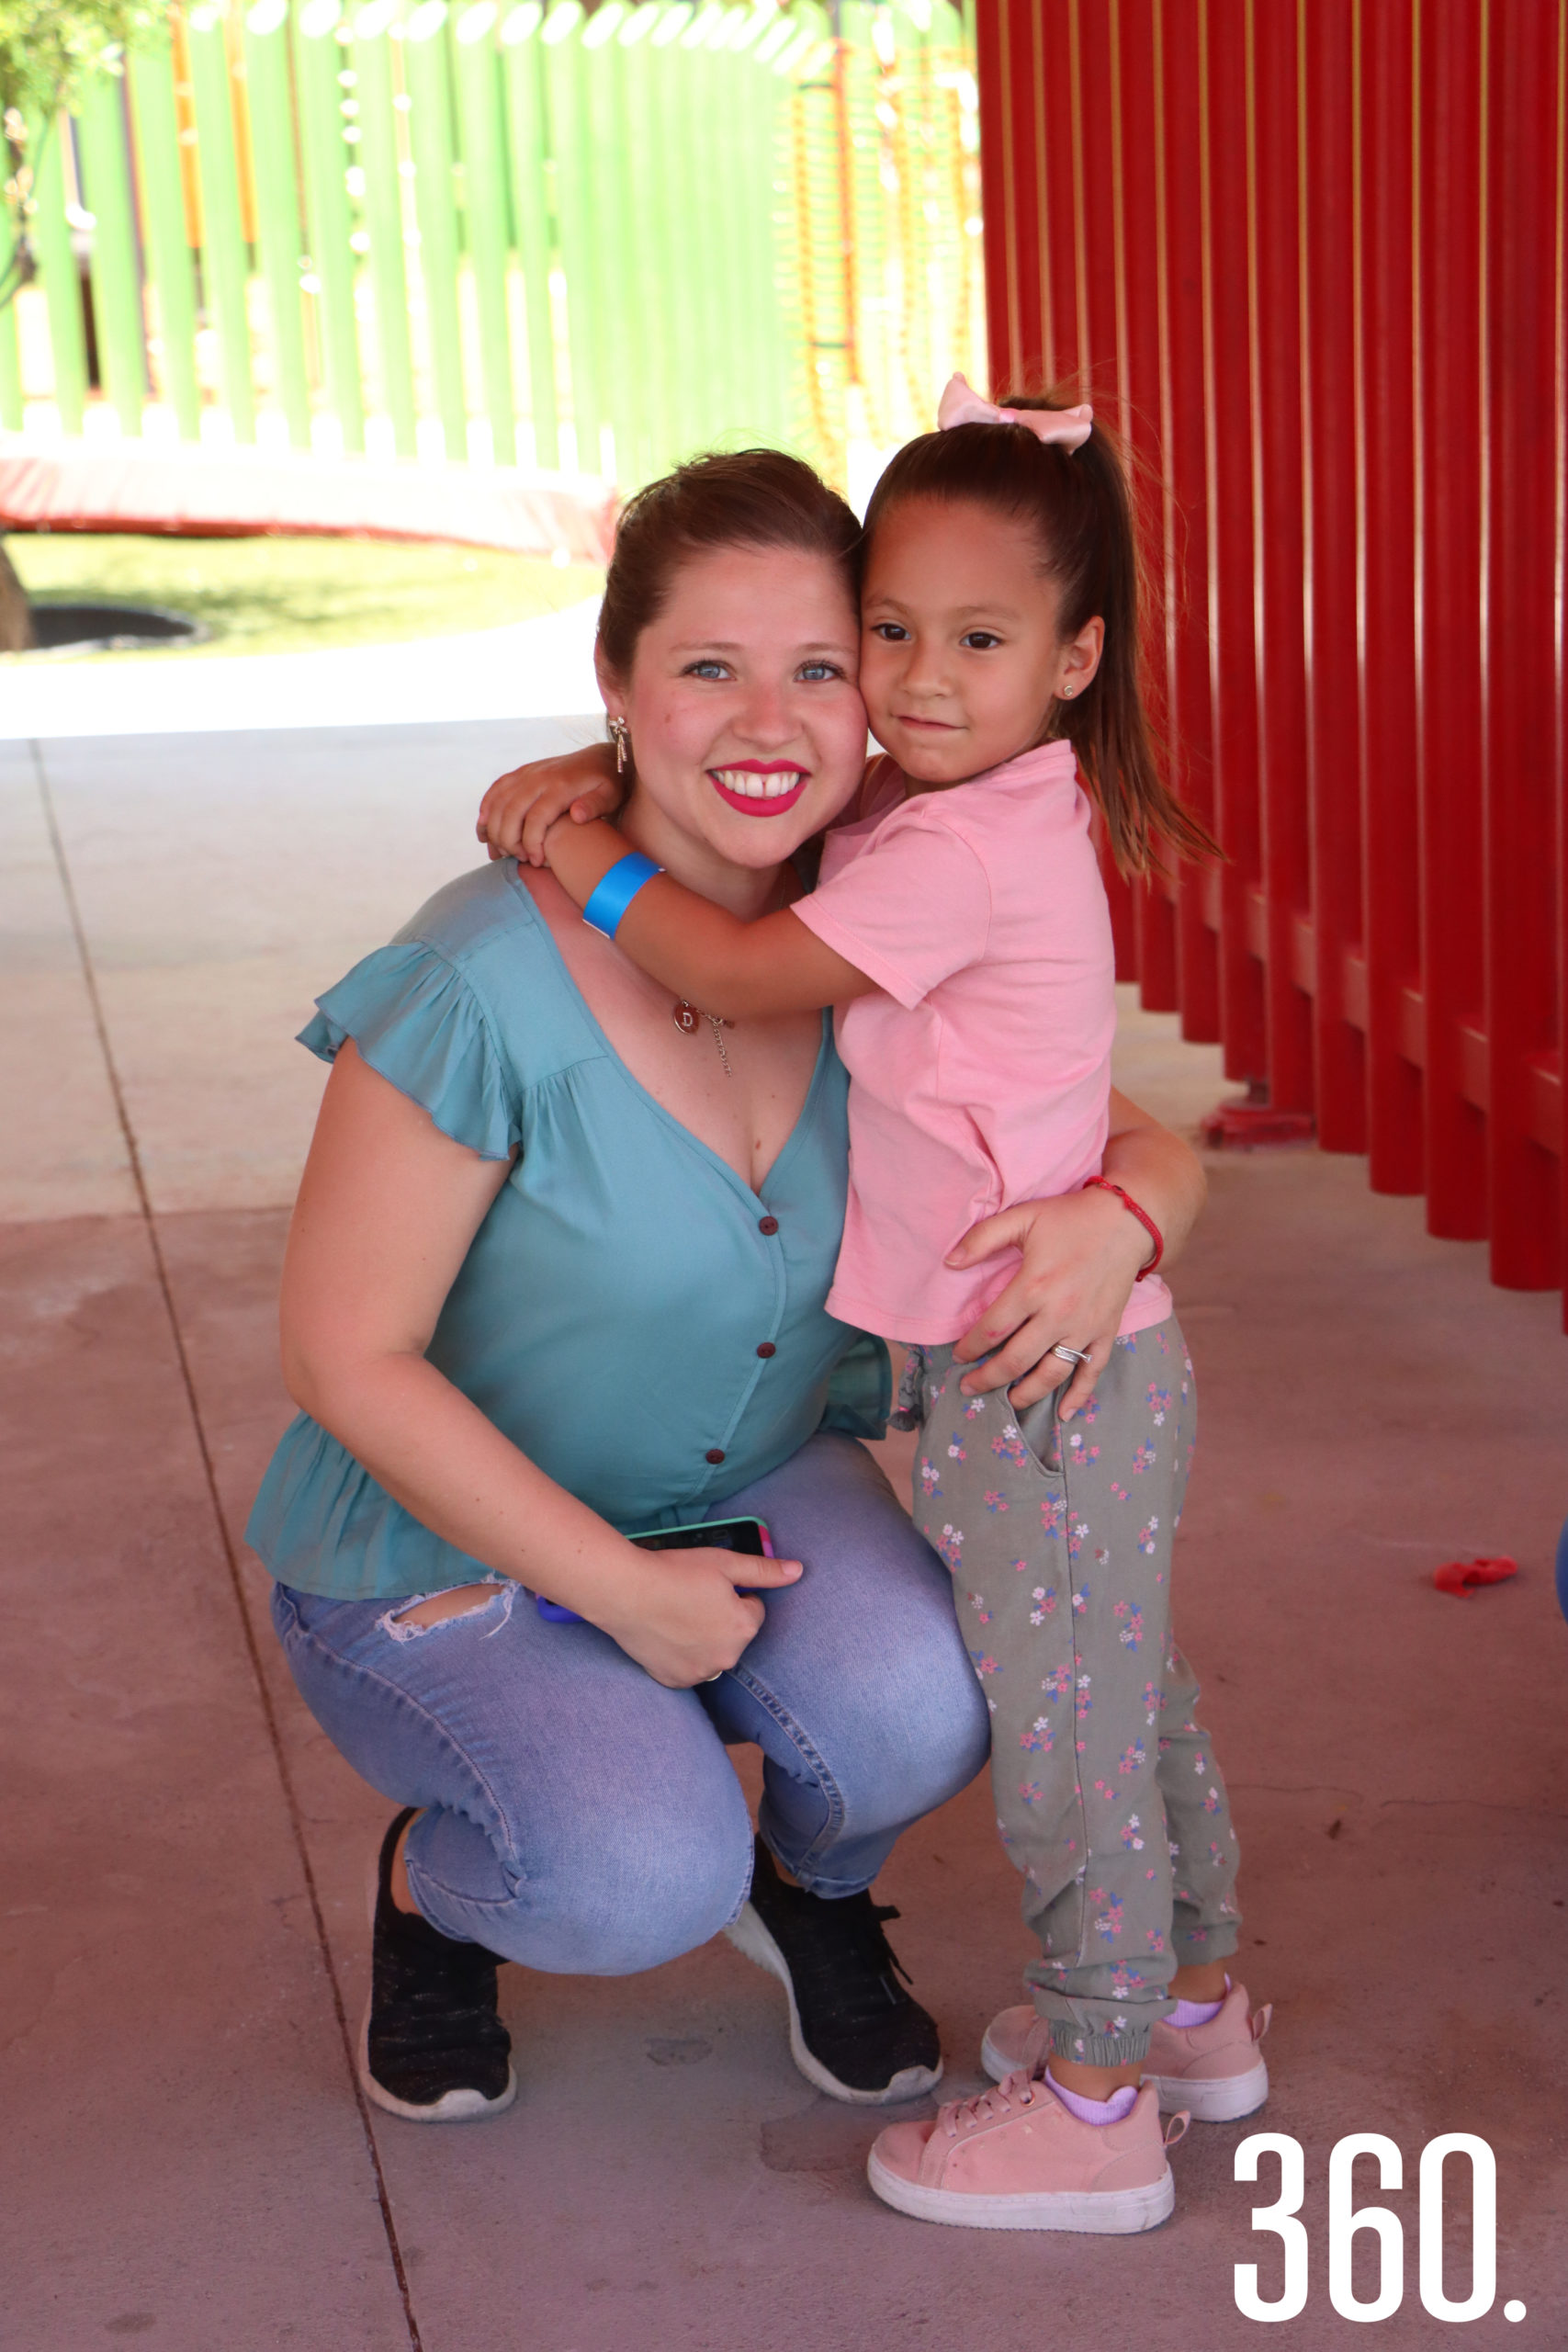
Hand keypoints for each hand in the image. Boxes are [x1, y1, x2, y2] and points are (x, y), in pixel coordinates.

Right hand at [476, 742, 622, 866]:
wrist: (601, 758)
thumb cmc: (608, 784)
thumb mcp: (610, 795)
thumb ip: (595, 806)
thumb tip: (576, 816)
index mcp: (560, 786)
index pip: (536, 818)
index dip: (531, 844)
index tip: (536, 862)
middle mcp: (539, 778)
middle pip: (511, 812)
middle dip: (509, 841)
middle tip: (519, 860)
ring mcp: (528, 773)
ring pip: (498, 802)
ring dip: (492, 829)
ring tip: (498, 853)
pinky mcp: (522, 773)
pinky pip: (496, 790)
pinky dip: (485, 810)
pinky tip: (483, 830)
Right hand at [596, 1545, 802, 1687]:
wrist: (625, 1592)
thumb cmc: (675, 1572)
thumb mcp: (725, 1563)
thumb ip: (764, 1571)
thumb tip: (799, 1571)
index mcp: (744, 1628)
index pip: (754, 1609)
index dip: (734, 1594)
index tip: (710, 1585)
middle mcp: (727, 1657)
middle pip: (735, 1635)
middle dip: (721, 1619)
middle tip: (692, 1598)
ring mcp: (700, 1673)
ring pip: (712, 1654)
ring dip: (703, 1640)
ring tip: (677, 1616)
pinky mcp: (674, 1681)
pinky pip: (689, 1669)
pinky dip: (682, 1656)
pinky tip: (667, 1635)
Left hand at [947, 1187, 1151, 1415]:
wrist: (1127, 1221)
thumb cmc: (1070, 1218)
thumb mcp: (1022, 1217)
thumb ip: (982, 1238)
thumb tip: (949, 1262)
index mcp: (1033, 1286)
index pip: (992, 1329)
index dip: (970, 1347)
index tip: (958, 1355)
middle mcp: (1058, 1314)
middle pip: (1015, 1360)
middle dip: (987, 1379)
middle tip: (969, 1387)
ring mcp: (1084, 1327)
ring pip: (1051, 1374)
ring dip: (1025, 1394)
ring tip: (1006, 1403)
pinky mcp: (1106, 1332)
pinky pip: (1091, 1372)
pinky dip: (1078, 1397)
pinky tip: (1062, 1414)